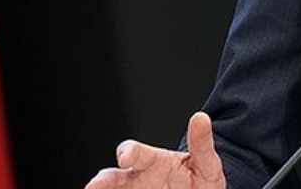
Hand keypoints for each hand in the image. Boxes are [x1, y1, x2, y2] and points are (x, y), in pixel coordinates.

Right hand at [85, 112, 225, 188]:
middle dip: (103, 181)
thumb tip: (201, 118)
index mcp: (154, 162)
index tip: (126, 156)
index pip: (136, 153)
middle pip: (115, 178)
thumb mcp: (206, 161)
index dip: (129, 152)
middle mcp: (139, 179)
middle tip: (94, 186)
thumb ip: (202, 143)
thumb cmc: (199, 176)